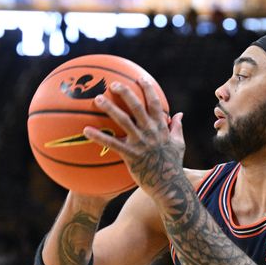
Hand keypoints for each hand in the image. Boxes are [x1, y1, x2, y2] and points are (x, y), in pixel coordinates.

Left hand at [83, 78, 184, 197]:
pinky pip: (112, 143)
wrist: (170, 186)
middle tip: (113, 84)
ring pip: (123, 121)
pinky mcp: (131, 156)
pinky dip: (98, 136)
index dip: (148, 89)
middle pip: (137, 107)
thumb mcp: (179, 144)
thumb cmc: (173, 165)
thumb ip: (177, 127)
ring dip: (110, 108)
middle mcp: (151, 132)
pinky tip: (86, 130)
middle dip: (125, 92)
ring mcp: (141, 143)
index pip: (155, 103)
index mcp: (162, 127)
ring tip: (97, 99)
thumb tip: (180, 114)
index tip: (140, 78)